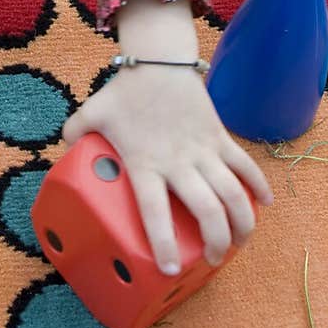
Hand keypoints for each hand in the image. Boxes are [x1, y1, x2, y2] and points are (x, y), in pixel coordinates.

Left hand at [62, 66, 273, 273]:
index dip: (163, 241)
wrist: (159, 59)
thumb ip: (75, 132)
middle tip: (213, 261)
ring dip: (242, 222)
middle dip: (216, 242)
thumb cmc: (125, 91)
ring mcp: (203, 150)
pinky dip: (259, 184)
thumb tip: (62, 147)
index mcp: (145, 162)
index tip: (169, 268)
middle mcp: (178, 161)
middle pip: (206, 210)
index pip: (155, 210)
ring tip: (239, 243)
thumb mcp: (92, 112)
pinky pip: (245, 164)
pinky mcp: (220, 136)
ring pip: (233, 193)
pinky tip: (266, 204)